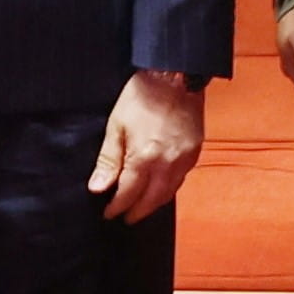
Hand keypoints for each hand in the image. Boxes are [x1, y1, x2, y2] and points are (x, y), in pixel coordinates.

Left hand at [88, 68, 203, 222]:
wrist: (176, 75)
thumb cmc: (144, 96)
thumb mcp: (116, 126)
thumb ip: (108, 160)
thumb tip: (98, 187)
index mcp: (145, 158)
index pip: (128, 194)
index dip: (116, 207)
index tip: (108, 213)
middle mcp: (168, 163)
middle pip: (152, 200)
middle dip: (137, 212)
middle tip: (125, 218)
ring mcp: (185, 158)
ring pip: (169, 192)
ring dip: (154, 203)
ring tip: (141, 207)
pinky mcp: (195, 150)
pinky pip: (181, 178)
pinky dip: (169, 187)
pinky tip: (161, 186)